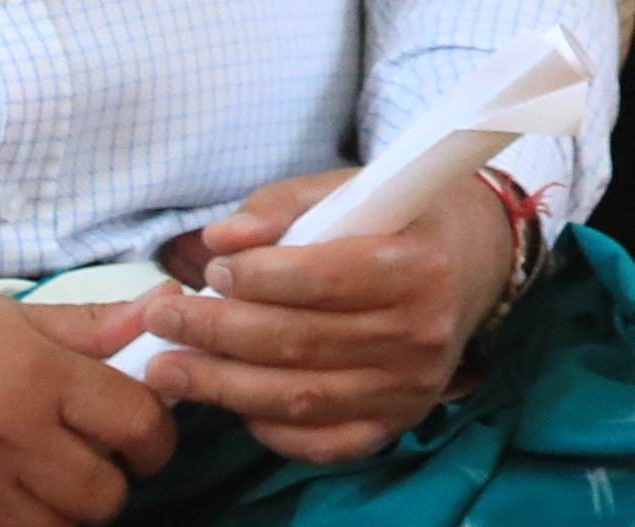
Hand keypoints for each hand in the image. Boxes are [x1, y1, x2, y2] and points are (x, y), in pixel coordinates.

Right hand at [0, 281, 177, 526]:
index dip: (155, 436)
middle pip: (106, 495)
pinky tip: (2, 504)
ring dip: (63, 513)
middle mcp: (9, 438)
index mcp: (38, 377)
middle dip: (111, 482)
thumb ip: (89, 325)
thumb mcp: (7, 316)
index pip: (140, 425)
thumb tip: (163, 306)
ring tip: (45, 485)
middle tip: (91, 463)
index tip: (141, 436)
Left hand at [121, 168, 509, 462]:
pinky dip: (266, 427)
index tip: (212, 269)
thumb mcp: (351, 192)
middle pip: (300, 343)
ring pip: (298, 397)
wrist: (471, 264)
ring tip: (167, 368)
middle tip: (163, 319)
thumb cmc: (398, 222)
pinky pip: (319, 441)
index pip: (324, 279)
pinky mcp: (395, 423)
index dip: (259, 278)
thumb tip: (221, 239)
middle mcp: (421, 334)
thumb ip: (284, 207)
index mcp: (418, 265)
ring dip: (221, 386)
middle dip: (218, 332)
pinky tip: (228, 400)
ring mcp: (409, 387)